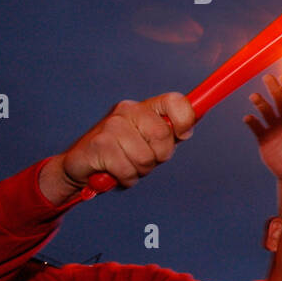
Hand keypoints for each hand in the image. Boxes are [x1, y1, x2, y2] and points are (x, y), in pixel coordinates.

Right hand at [40, 93, 195, 203]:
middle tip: (144, 159)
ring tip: (126, 165)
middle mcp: (128, 110)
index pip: (175, 101)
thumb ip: (173, 131)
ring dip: (139, 170)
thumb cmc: (122, 153)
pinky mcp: (98, 144)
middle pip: (162, 135)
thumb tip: (199, 114)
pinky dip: (125, 179)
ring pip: (145, 157)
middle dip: (158, 156)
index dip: (185, 120)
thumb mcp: (152, 142)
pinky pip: (127, 170)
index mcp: (145, 107)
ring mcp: (111, 125)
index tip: (182, 135)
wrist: (82, 167)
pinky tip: (114, 173)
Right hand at [245, 74, 281, 182]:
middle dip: (274, 89)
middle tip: (267, 77)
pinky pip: (256, 127)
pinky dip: (252, 122)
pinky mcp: (263, 138)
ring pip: (266, 112)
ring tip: (254, 96)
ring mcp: (274, 128)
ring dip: (261, 104)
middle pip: (279, 101)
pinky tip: (248, 118)